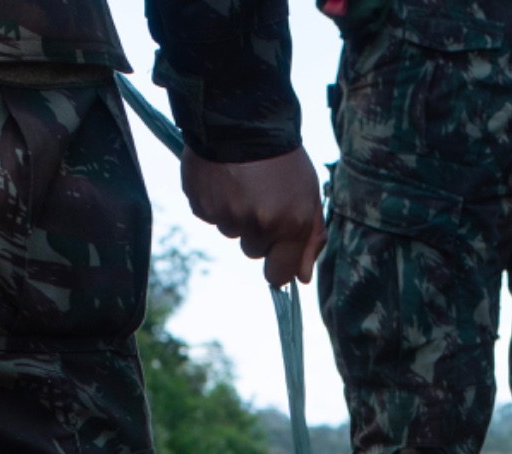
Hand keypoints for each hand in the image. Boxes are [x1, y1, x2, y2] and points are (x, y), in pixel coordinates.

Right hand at [180, 149, 326, 287]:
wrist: (242, 116)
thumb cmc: (282, 158)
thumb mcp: (308, 195)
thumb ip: (310, 239)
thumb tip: (302, 278)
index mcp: (289, 224)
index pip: (279, 275)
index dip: (278, 266)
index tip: (277, 255)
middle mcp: (258, 224)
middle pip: (253, 251)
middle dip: (257, 231)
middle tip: (261, 196)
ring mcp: (227, 215)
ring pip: (231, 232)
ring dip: (236, 214)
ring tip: (242, 181)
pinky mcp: (201, 205)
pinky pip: (210, 216)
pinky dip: (216, 201)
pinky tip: (223, 178)